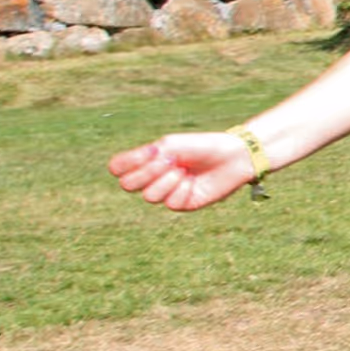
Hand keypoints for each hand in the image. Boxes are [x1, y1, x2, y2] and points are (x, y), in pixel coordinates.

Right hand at [108, 133, 260, 211]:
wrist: (232, 156)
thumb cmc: (201, 147)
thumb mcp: (170, 145)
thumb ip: (145, 158)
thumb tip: (123, 177)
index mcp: (146, 162)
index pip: (117, 168)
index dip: (128, 163)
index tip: (153, 150)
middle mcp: (152, 179)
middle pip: (127, 185)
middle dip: (148, 172)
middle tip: (171, 160)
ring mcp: (166, 193)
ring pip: (149, 196)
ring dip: (167, 181)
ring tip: (184, 171)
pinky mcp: (182, 204)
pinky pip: (170, 203)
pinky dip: (181, 190)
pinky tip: (193, 182)